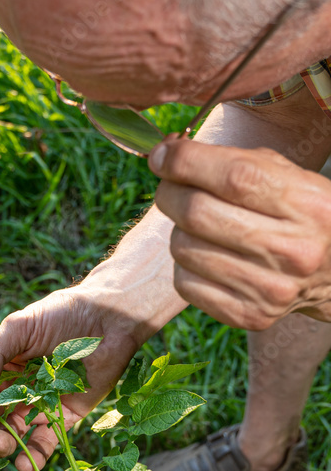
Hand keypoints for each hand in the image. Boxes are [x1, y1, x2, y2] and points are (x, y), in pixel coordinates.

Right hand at [0, 289, 141, 470]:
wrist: (109, 319)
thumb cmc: (60, 315)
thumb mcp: (19, 328)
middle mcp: (13, 389)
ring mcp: (38, 406)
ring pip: (11, 432)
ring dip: (1, 443)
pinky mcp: (64, 418)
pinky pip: (45, 443)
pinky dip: (33, 457)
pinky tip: (24, 464)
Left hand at [150, 137, 330, 330]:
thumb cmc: (302, 215)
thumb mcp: (291, 177)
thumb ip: (236, 161)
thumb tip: (167, 154)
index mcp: (308, 204)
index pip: (235, 177)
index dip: (185, 161)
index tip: (162, 155)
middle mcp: (294, 249)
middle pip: (197, 213)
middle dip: (170, 193)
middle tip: (171, 187)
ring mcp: (271, 288)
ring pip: (183, 247)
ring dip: (178, 230)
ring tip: (200, 226)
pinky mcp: (249, 315)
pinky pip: (184, 282)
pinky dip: (185, 264)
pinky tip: (208, 256)